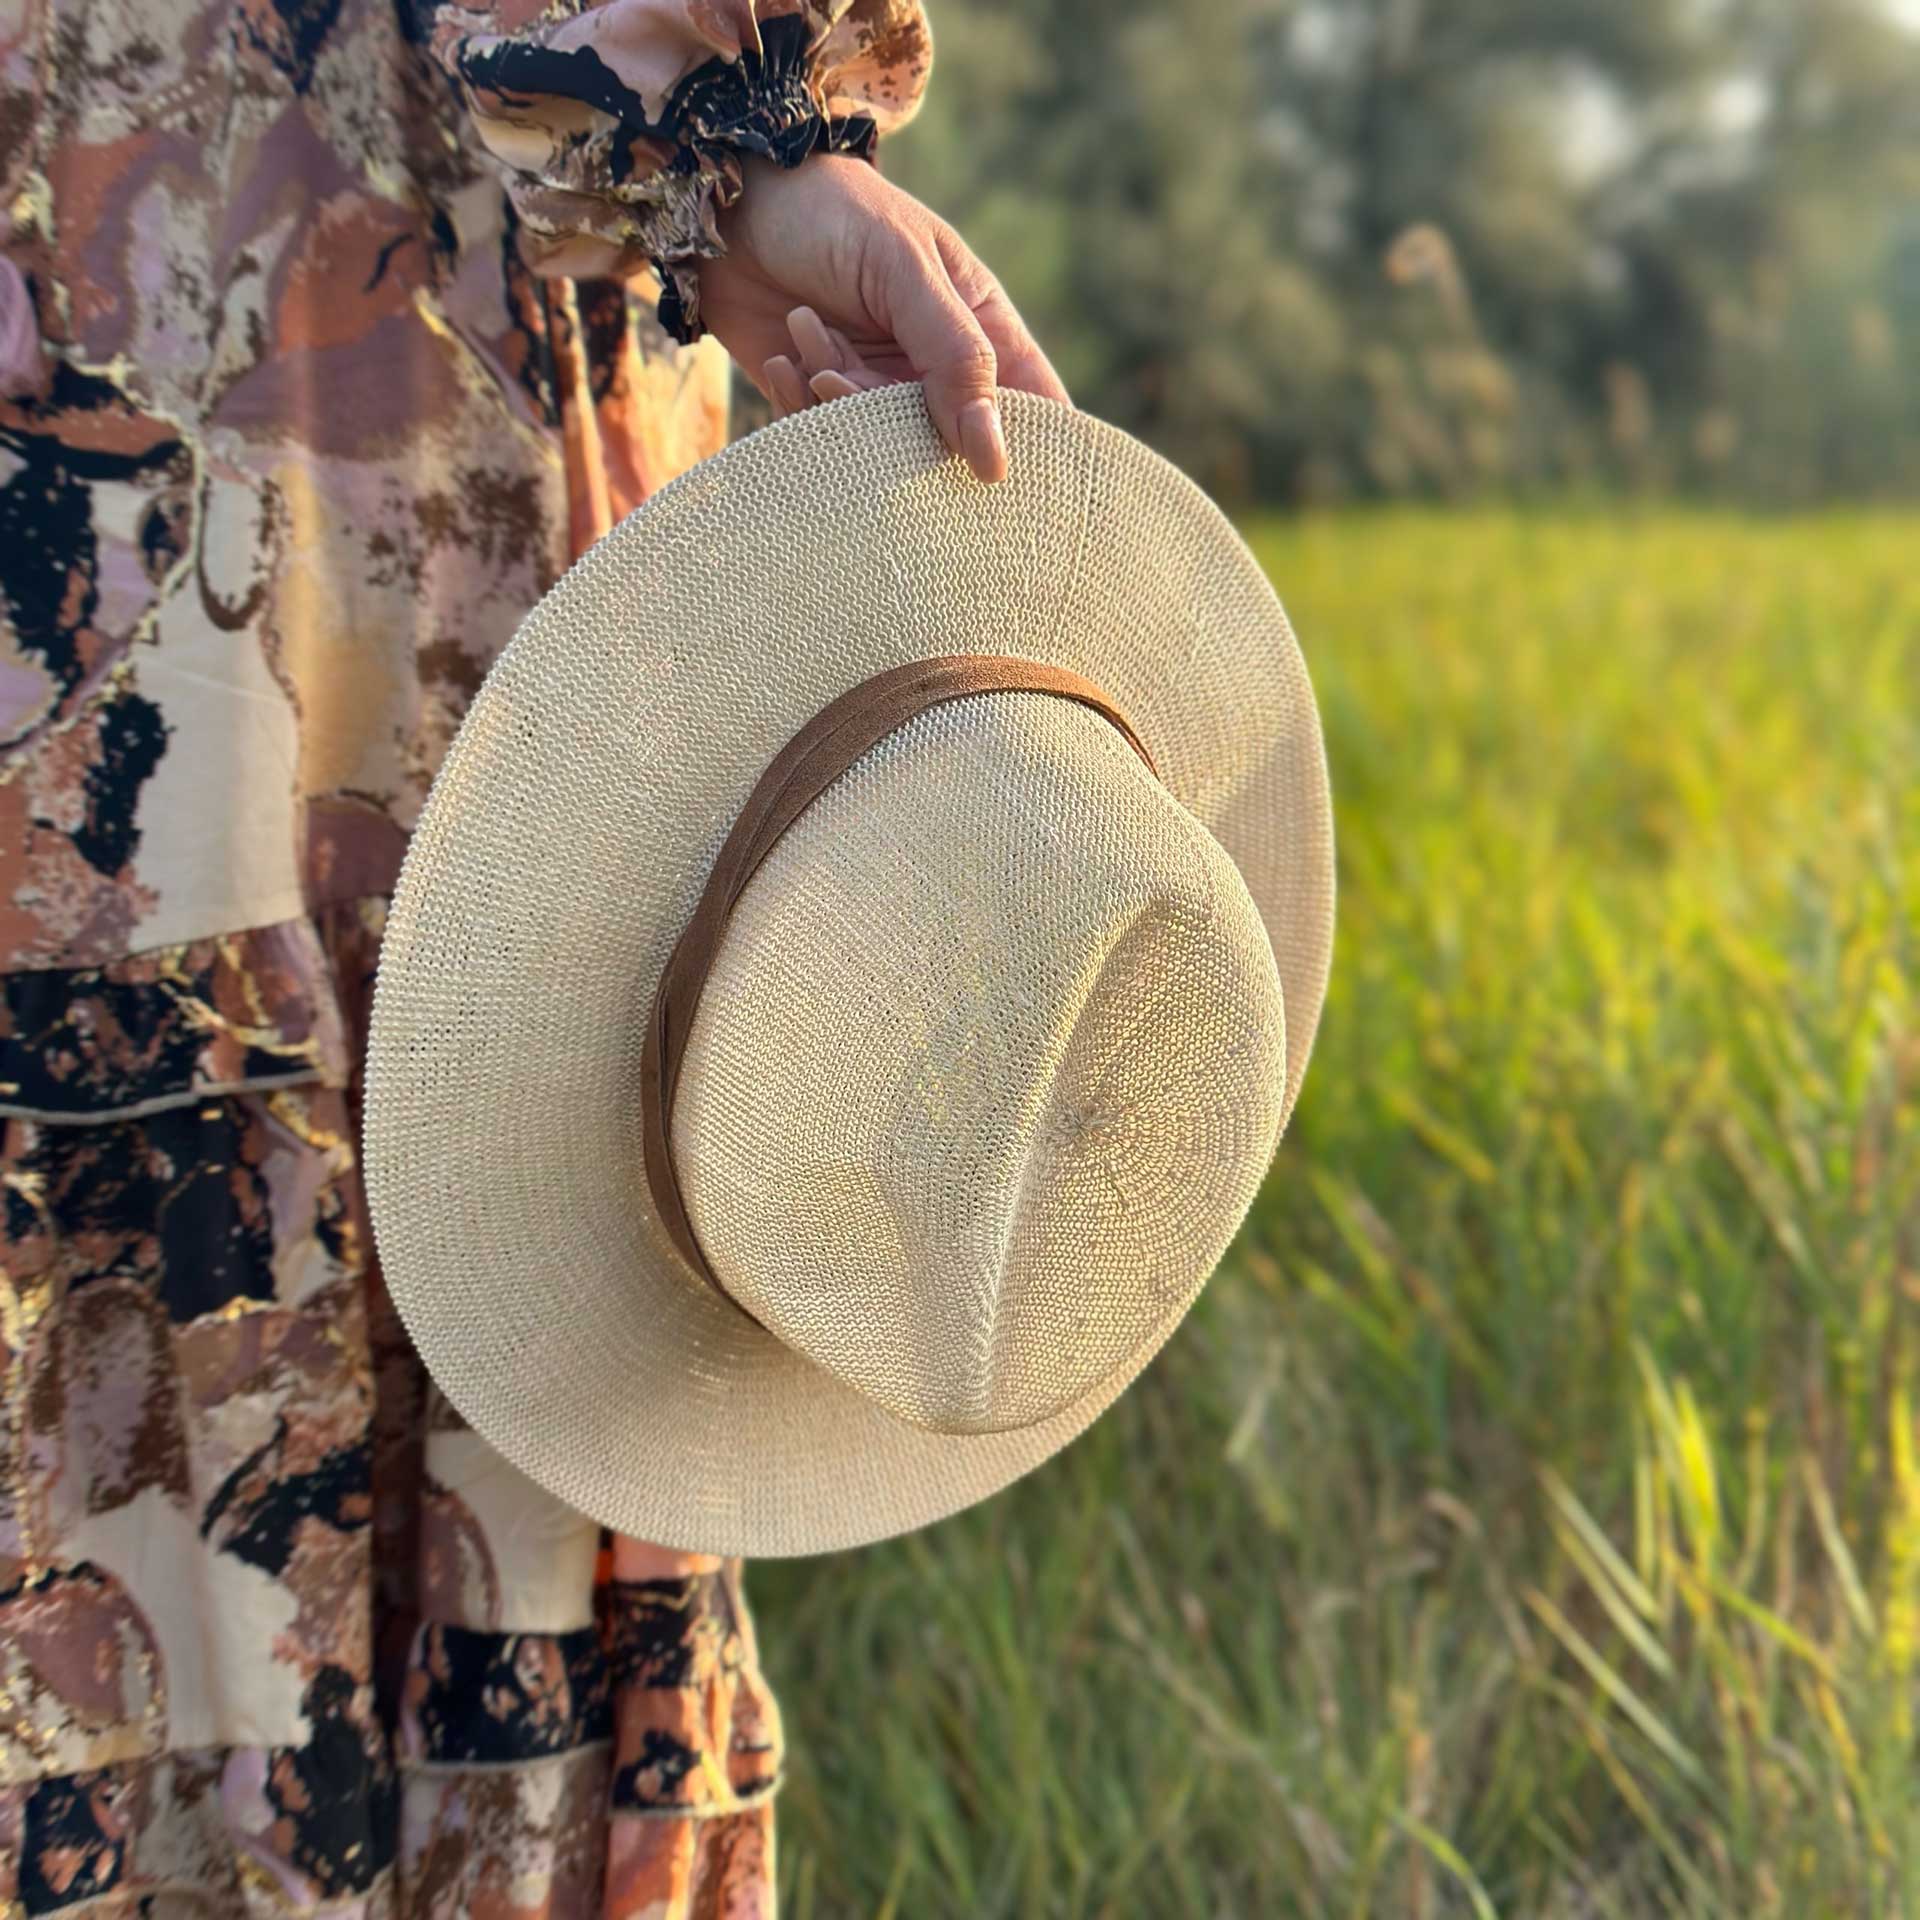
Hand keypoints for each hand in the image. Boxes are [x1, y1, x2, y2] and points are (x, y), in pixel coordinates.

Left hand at [696, 154, 1069, 482]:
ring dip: (837, 406)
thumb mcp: (904, 270)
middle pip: (951, 450)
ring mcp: (879, 395)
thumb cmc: (832, 213)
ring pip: (881, 453)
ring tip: (811, 334)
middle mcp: (937, 375)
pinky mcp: (821, 409)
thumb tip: (995, 462)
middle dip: (901, 432)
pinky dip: (800, 407)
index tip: (994, 478)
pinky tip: (786, 353)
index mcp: (985, 333)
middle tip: (849, 379)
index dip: (1030, 455)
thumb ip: (956, 358)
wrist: (728, 204)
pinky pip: (824, 443)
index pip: (1035, 414)